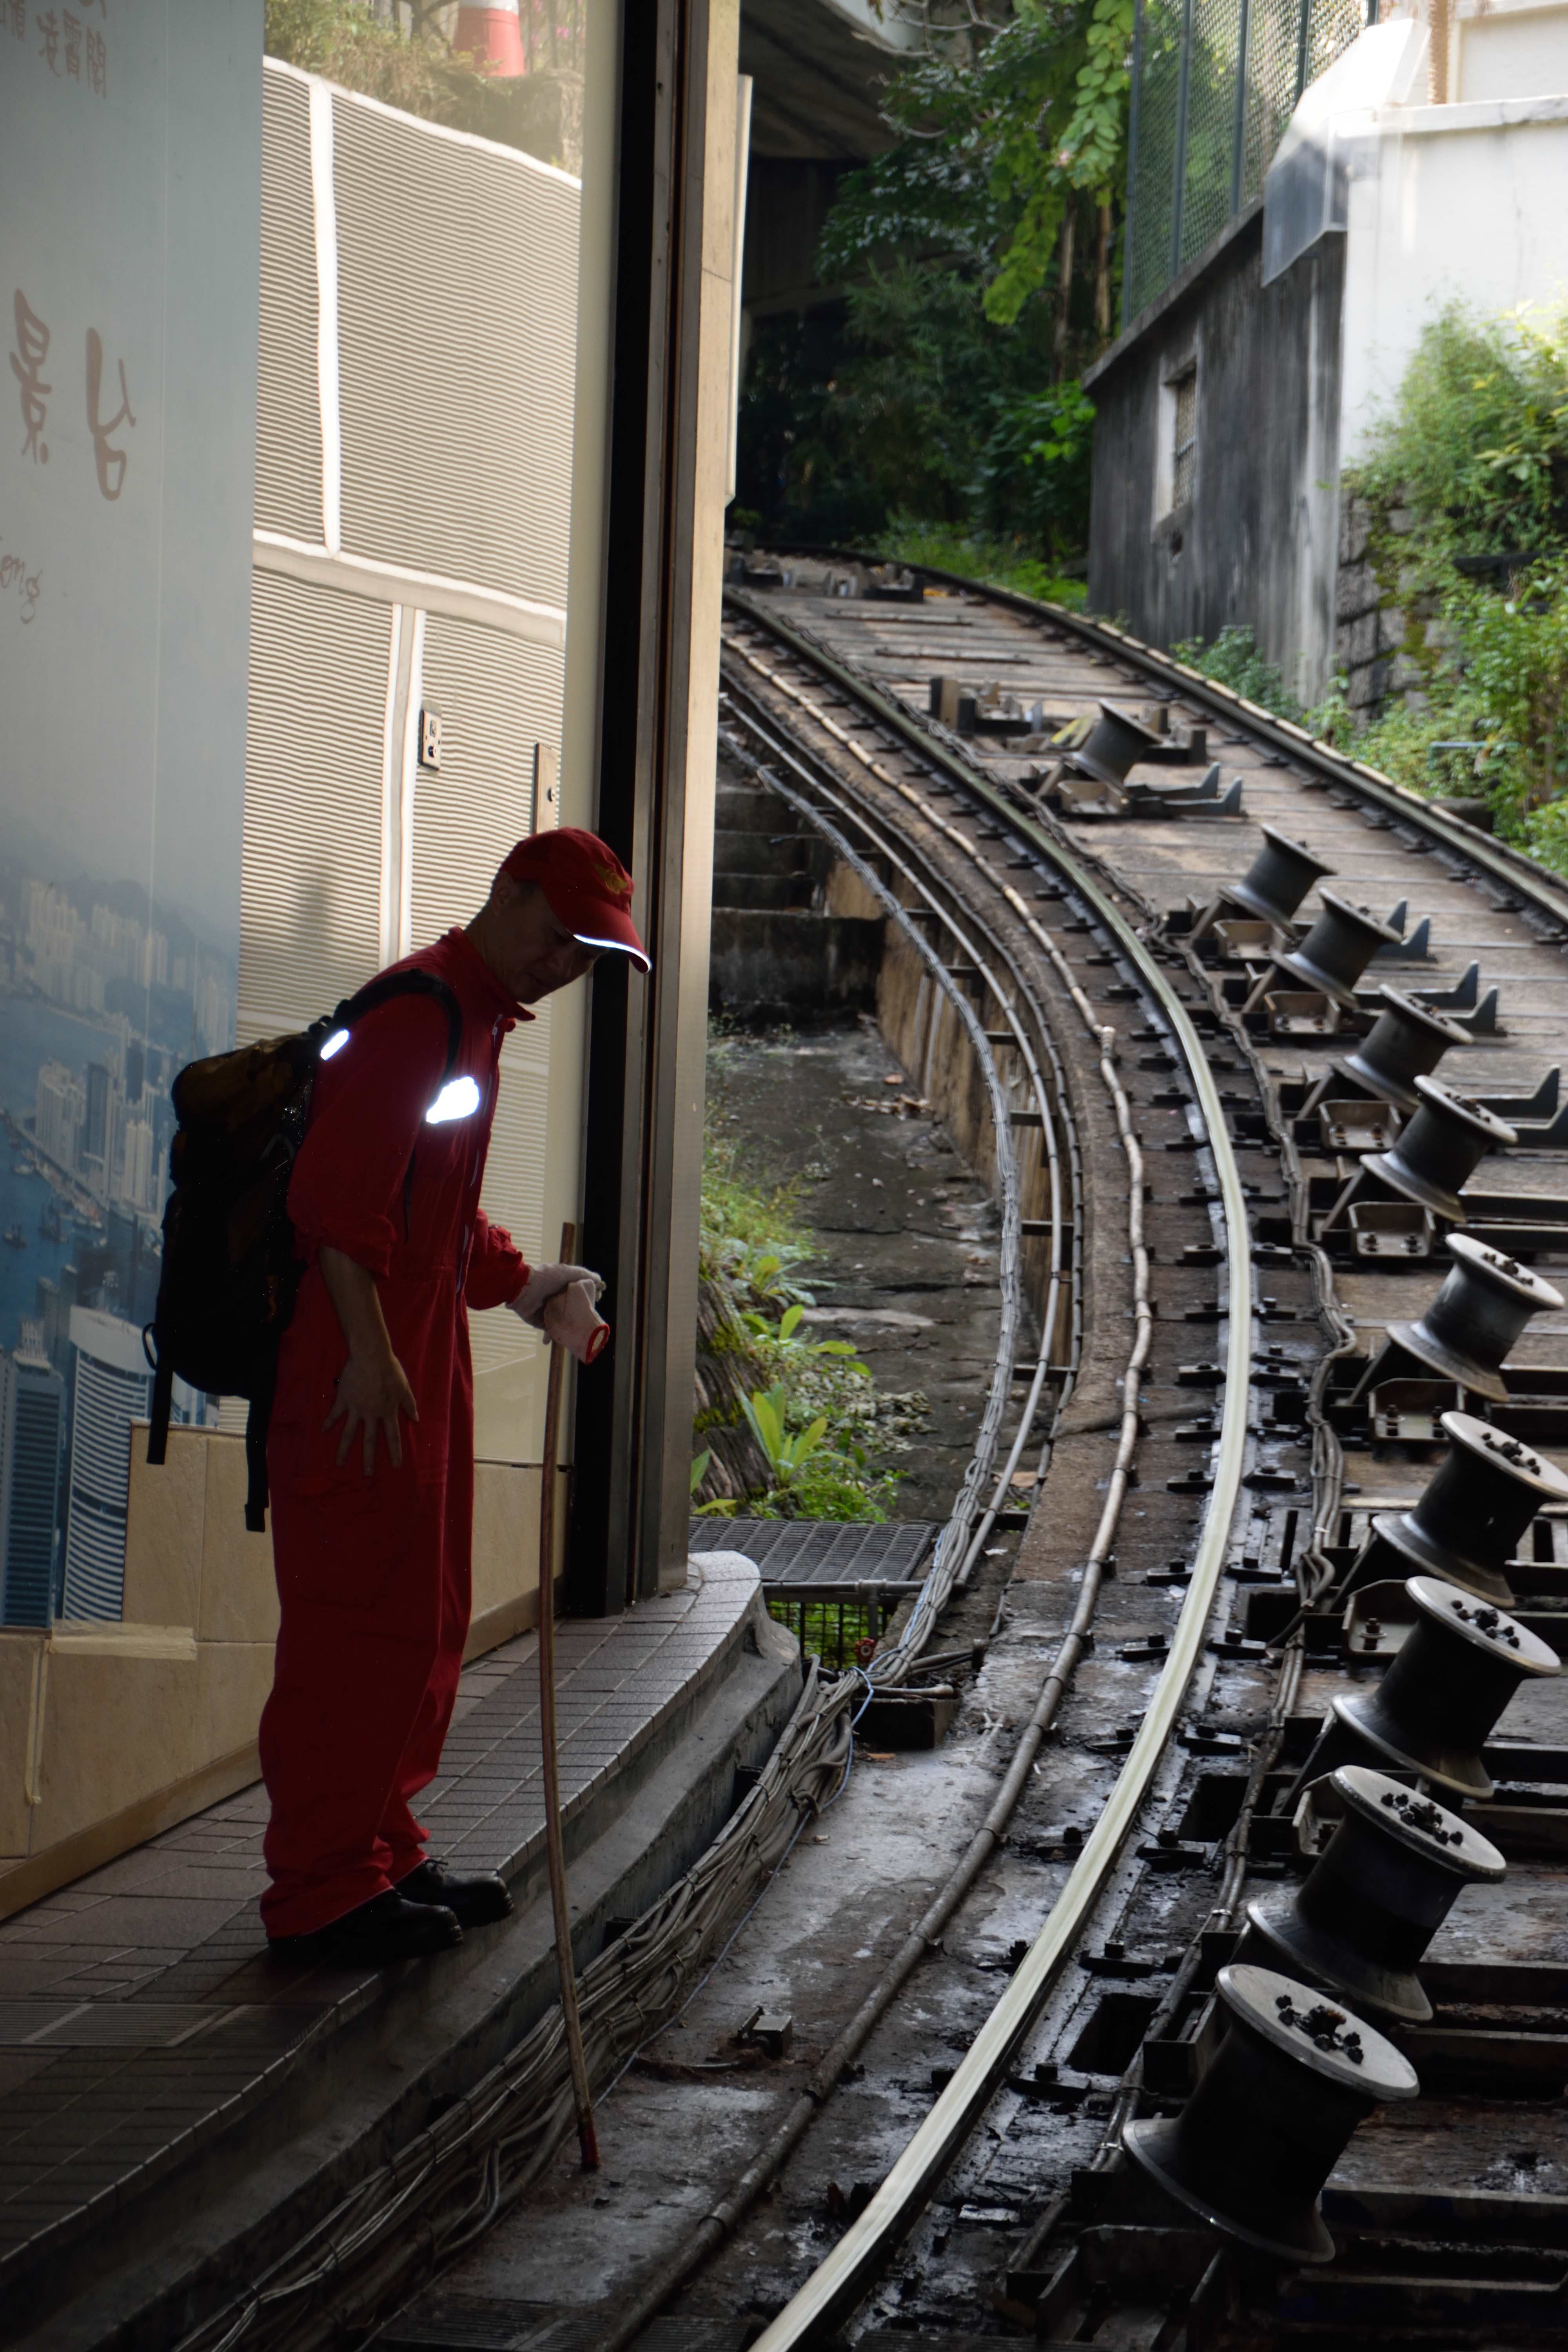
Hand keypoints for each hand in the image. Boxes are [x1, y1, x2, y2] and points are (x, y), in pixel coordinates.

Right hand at [324, 1346, 418, 1473]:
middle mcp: (371, 1414)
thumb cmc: (390, 1370)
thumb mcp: (404, 1387)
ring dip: (343, 1449)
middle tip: (367, 1475)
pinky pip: (335, 1413)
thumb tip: (416, 1419)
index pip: (392, 1436)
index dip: (395, 1451)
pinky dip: (328, 1422)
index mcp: (387, 1411)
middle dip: (368, 1459)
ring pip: (349, 1433)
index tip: (396, 1465)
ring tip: (339, 1463)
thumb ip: (409, 1404)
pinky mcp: (343, 1399)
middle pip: (369, 1440)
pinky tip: (323, 1431)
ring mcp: (356, 1408)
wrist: (371, 1356)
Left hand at [541, 1278, 610, 1365]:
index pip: (579, 1293)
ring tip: (581, 1335)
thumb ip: (583, 1275)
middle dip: (582, 1314)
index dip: (589, 1296)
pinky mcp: (540, 1321)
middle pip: (573, 1309)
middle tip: (592, 1320)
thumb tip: (599, 1279)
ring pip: (564, 1321)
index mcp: (562, 1287)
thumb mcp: (567, 1273)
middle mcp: (556, 1299)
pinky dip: (556, 1336)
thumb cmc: (546, 1278)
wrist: (522, 1288)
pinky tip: (566, 1341)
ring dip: (571, 1328)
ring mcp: (548, 1311)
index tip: (598, 1299)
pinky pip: (551, 1331)